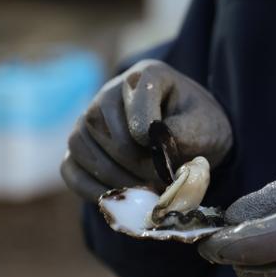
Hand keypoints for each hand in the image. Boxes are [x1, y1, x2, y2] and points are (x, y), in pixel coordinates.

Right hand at [61, 60, 232, 201]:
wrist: (193, 139)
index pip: (135, 99)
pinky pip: (70, 169)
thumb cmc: (199, 128)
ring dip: (114, 178)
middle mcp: (110, 92)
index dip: (147, 132)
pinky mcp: (81, 148)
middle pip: (102, 127)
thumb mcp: (204, 126)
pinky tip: (121, 201)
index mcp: (146, 75)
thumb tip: (154, 151)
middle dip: (133, 163)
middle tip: (160, 183)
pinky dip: (92, 190)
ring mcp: (89, 119)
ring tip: (146, 193)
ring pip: (81, 148)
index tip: (164, 155)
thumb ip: (182, 133)